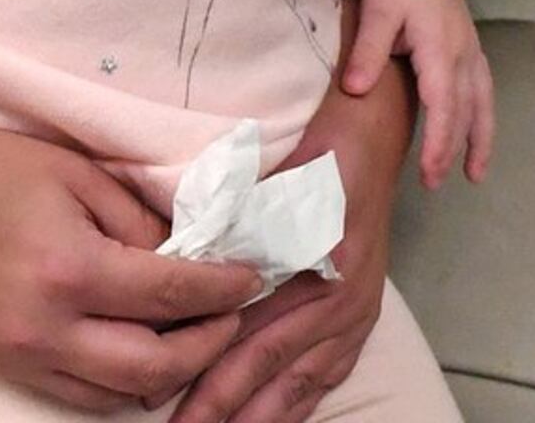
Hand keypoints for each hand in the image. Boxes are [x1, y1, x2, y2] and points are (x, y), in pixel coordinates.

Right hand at [0, 120, 263, 408]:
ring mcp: (20, 357)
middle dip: (211, 342)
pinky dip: (120, 384)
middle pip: (158, 367)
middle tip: (234, 310)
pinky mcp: (2, 368)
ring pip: (120, 396)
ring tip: (195, 333)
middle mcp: (47, 327)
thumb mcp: (65, 169)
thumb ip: (133, 215)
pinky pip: (78, 396)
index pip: (173, 294)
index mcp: (69, 266)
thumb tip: (186, 249)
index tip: (255, 274)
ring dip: (170, 373)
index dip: (226, 287)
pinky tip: (139, 351)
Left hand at [171, 71, 413, 422]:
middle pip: (270, 373)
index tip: (164, 399)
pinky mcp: (363, 319)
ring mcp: (356, 315)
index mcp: (312, 270)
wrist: (370, 140)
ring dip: (257, 419)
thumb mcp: (267, 188)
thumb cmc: (313, 157)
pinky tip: (272, 422)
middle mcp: (340, 302)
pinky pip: (327, 378)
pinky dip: (296, 406)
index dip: (206, 376)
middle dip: (223, 412)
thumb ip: (228, 236)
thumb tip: (175, 284)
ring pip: (300, 386)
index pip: (250, 339)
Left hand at [347, 0, 493, 186]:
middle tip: (436, 184)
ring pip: (483, 101)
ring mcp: (469, 48)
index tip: (431, 176)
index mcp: (441, 48)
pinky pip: (483, 87)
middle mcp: (463, 52)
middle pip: (466, 110)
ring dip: (481, 137)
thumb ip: (368, 51)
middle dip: (455, 149)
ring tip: (476, 173)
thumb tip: (357, 91)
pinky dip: (482, 114)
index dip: (439, 144)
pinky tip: (476, 130)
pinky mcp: (468, 44)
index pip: (444, 106)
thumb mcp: (378, 10)